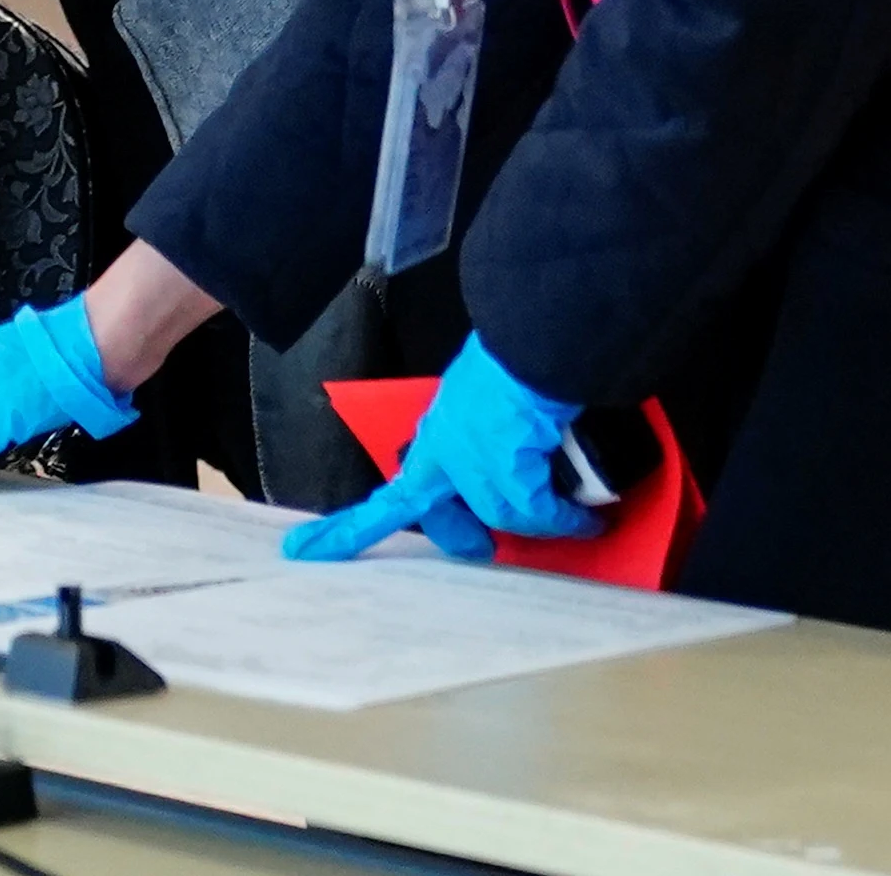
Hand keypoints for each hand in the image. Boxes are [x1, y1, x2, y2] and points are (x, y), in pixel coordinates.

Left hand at [293, 333, 600, 562]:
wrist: (537, 340)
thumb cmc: (515, 363)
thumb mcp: (480, 403)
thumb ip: (479, 439)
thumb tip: (514, 466)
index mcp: (437, 435)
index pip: (388, 497)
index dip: (347, 529)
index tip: (303, 550)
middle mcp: (444, 451)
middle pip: (443, 514)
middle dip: (460, 537)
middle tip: (483, 550)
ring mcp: (471, 459)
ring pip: (499, 512)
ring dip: (540, 519)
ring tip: (574, 518)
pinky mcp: (505, 465)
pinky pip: (537, 510)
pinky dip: (566, 517)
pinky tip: (588, 517)